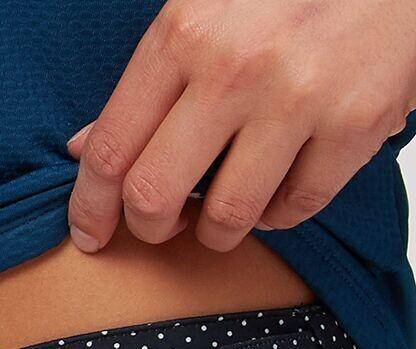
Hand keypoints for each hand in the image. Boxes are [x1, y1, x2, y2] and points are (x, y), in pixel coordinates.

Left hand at [66, 0, 415, 252]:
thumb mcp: (201, 13)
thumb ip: (146, 83)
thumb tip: (84, 148)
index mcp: (184, 33)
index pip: (109, 150)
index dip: (89, 208)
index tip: (88, 233)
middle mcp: (236, 67)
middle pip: (153, 197)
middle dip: (148, 228)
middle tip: (160, 224)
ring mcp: (299, 98)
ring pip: (224, 219)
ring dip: (214, 231)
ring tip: (221, 207)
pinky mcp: (356, 123)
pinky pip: (293, 210)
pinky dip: (277, 213)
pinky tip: (275, 185)